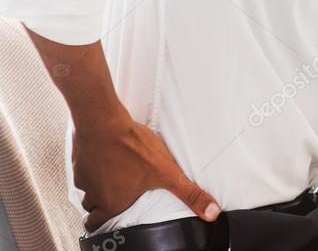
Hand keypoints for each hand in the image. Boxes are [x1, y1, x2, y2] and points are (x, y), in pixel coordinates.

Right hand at [72, 113, 220, 232]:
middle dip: (102, 203)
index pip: (96, 224)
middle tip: (117, 193)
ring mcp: (83, 176)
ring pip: (88, 186)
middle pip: (92, 206)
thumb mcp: (167, 172)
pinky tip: (109, 153)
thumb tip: (211, 213)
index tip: (110, 217)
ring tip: (117, 170)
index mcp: (112, 203)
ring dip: (99, 181)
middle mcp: (94, 193)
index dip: (102, 222)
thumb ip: (189, 194)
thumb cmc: (132, 147)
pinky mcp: (78, 159)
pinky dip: (93, 163)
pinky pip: (83, 167)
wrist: (104, 121)